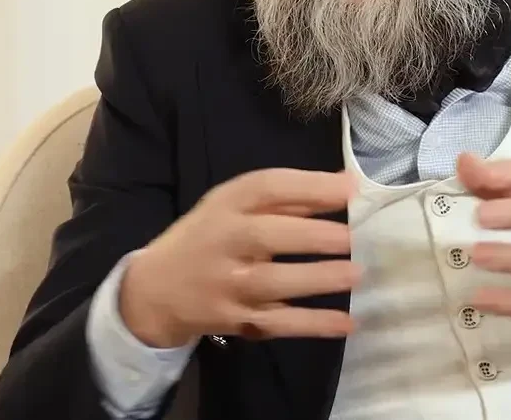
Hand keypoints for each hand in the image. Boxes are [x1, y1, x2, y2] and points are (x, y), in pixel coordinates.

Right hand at [119, 168, 360, 347]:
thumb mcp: (235, 207)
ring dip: (315, 279)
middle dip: (310, 235)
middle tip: (350, 237)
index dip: (308, 186)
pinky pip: (277, 323)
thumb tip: (347, 185)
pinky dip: (312, 324)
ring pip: (272, 284)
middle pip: (266, 237)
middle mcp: (224, 241)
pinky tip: (347, 322)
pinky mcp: (234, 319)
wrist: (154, 291)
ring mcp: (226, 285)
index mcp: (226, 205)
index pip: (265, 188)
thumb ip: (288, 197)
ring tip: (355, 274)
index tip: (350, 190)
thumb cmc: (209, 237)